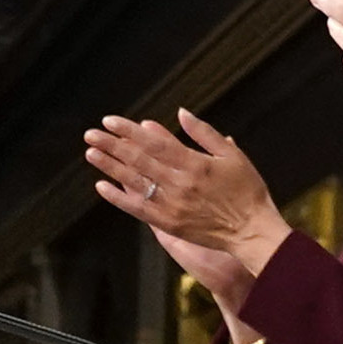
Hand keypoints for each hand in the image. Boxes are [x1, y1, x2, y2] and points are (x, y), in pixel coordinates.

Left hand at [84, 108, 284, 290]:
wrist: (252, 230)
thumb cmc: (247, 190)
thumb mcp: (232, 154)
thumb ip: (204, 133)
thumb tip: (180, 113)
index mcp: (195, 163)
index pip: (154, 142)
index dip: (130, 131)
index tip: (110, 121)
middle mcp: (180, 184)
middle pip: (139, 160)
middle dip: (112, 145)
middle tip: (91, 134)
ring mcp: (172, 205)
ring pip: (134, 182)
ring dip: (110, 166)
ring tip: (90, 153)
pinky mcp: (169, 224)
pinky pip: (138, 209)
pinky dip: (118, 197)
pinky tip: (101, 186)